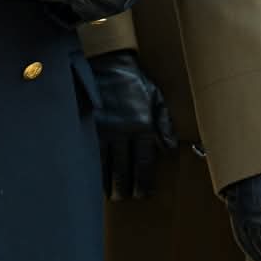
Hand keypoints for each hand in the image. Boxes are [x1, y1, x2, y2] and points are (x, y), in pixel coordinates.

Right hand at [90, 50, 175, 199]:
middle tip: (125, 197)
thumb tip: (171, 148)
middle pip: (124, 167)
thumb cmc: (134, 81)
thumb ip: (164, 123)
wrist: (108, 63)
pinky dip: (94, 168)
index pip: (144, 162)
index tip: (142, 193)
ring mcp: (105, 129)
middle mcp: (124, 131)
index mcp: (143, 125)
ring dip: (109, 182)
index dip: (143, 181)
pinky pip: (92, 153)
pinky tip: (95, 177)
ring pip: (107, 164)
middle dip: (125, 186)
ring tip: (111, 194)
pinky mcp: (90, 126)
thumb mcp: (156, 97)